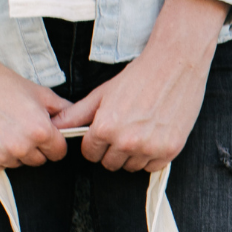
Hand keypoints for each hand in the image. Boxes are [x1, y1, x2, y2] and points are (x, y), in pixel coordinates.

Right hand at [0, 43, 70, 166]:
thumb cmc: (1, 82)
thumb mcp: (38, 92)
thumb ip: (61, 110)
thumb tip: (76, 120)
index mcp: (40, 132)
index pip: (58, 153)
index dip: (54, 142)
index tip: (45, 134)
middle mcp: (21, 147)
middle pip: (38, 161)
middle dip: (34, 148)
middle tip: (20, 126)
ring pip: (17, 163)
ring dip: (14, 152)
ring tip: (2, 127)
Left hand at [52, 0, 226, 172]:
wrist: (175, 64)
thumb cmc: (139, 76)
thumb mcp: (103, 93)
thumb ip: (78, 114)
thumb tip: (56, 125)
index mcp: (106, 128)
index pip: (90, 154)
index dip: (95, 143)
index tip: (105, 132)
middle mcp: (126, 141)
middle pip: (110, 164)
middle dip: (113, 150)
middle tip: (124, 129)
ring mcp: (149, 148)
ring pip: (131, 167)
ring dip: (132, 154)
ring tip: (140, 130)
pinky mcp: (169, 151)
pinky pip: (152, 167)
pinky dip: (152, 155)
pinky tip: (154, 135)